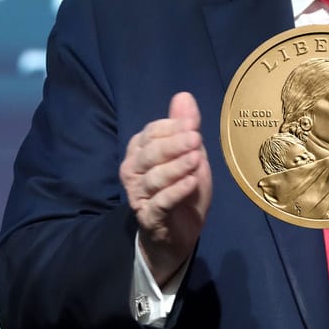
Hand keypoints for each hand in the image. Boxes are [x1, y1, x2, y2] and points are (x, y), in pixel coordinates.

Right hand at [119, 92, 211, 286]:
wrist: (179, 232)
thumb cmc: (183, 189)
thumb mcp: (190, 154)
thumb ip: (185, 127)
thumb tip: (184, 96)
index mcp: (140, 151)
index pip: (151, 132)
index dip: (172, 127)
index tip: (193, 124)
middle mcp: (133, 170)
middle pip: (150, 153)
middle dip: (173, 144)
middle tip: (195, 138)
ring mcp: (138, 195)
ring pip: (153, 178)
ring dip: (176, 167)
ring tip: (196, 159)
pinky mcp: (148, 217)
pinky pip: (160, 202)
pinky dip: (175, 191)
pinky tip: (191, 182)